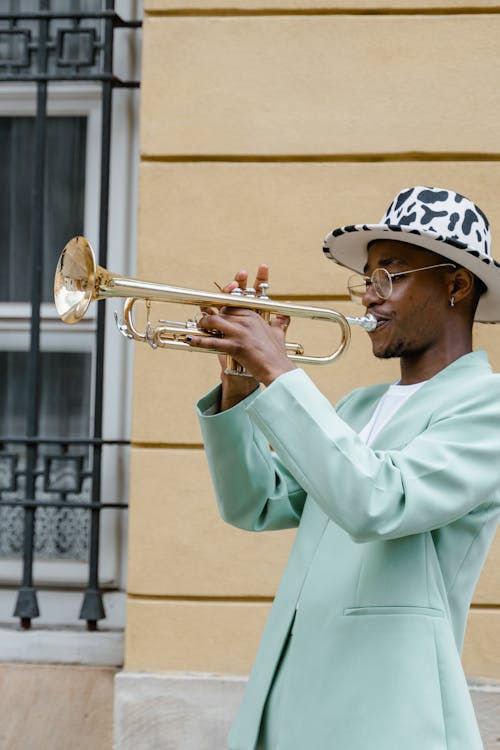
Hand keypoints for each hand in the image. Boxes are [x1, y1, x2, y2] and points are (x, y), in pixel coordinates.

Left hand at [188, 265, 294, 407]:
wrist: (278, 370)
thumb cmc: (277, 354)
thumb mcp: (279, 333)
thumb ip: (279, 323)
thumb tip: (283, 318)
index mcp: (254, 315)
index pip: (232, 303)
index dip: (220, 304)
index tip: (212, 306)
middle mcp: (247, 320)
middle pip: (221, 311)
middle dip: (211, 315)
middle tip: (204, 322)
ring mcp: (241, 332)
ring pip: (214, 321)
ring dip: (203, 324)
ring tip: (200, 328)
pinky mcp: (236, 346)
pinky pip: (212, 341)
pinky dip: (199, 341)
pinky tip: (189, 340)